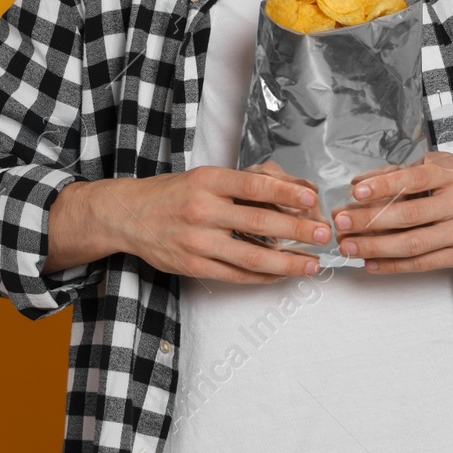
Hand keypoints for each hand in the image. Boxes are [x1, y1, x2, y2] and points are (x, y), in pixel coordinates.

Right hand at [113, 164, 331, 283]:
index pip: (254, 185)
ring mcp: (197, 241)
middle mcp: (202, 209)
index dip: (286, 193)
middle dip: (297, 231)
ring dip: (287, 262)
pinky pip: (235, 275)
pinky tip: (281, 274)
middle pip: (259, 222)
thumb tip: (292, 191)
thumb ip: (243, 184)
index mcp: (208, 181)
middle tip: (324, 235)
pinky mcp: (193, 265)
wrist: (128, 215)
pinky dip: (262, 276)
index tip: (312, 200)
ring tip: (311, 264)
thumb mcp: (205, 177)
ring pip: (251, 256)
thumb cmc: (174, 193)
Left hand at [329, 151, 452, 272]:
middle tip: (339, 224)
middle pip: (408, 215)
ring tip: (349, 246)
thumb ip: (408, 173)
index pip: (414, 179)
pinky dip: (395, 265)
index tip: (356, 190)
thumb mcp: (450, 167)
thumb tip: (364, 181)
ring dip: (376, 247)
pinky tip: (372, 263)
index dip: (383, 185)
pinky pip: (425, 263)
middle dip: (369, 221)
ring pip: (413, 243)